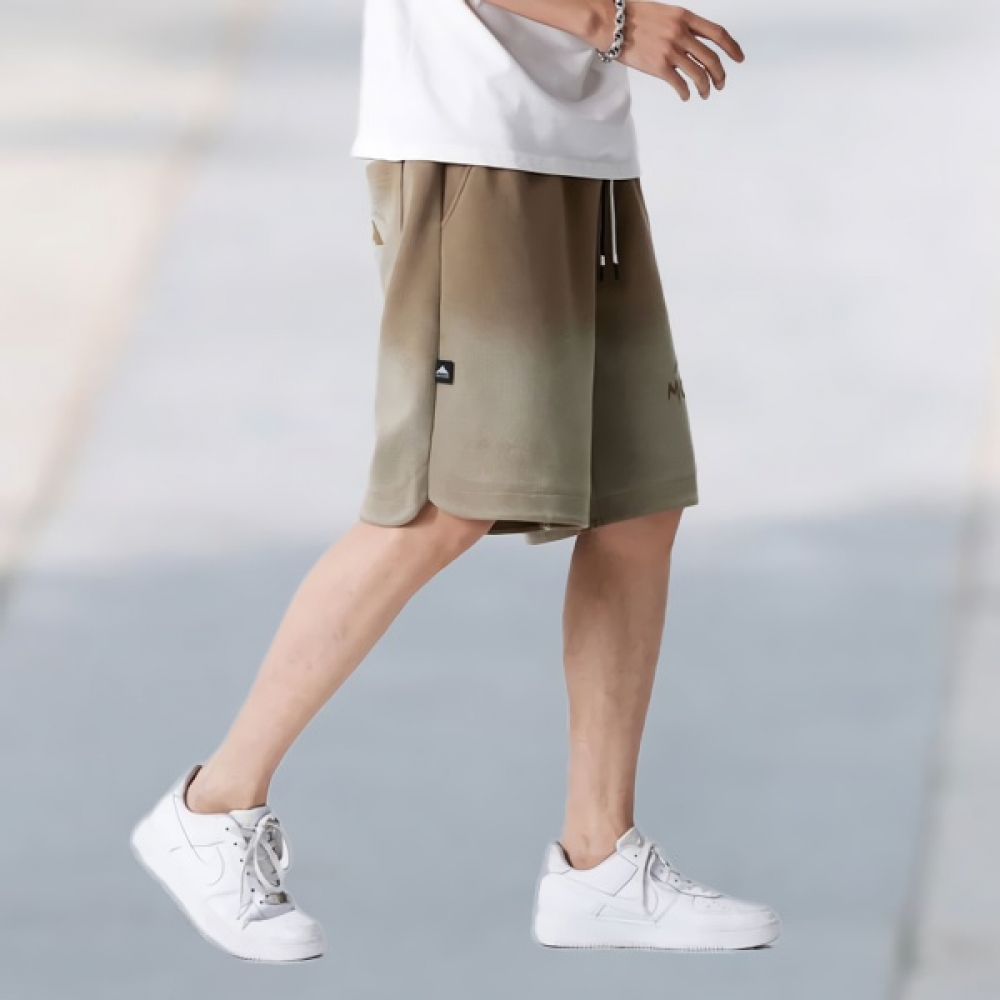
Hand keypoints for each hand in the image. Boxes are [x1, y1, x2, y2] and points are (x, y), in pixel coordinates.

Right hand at [607, 4, 744, 100]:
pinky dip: (685, 93)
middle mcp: (681, 34)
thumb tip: (693, 43)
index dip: (732, 48)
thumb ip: (681, 26)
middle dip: (720, 74)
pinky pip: (679, 84)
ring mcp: (670, 51)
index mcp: (685, 17)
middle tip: (720, 84)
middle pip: (711, 58)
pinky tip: (685, 96)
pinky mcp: (659, 67)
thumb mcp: (665, 13)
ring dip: (705, 87)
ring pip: (698, 74)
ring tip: (704, 94)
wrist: (612, 23)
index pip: (718, 33)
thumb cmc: (633, 16)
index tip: (739, 59)